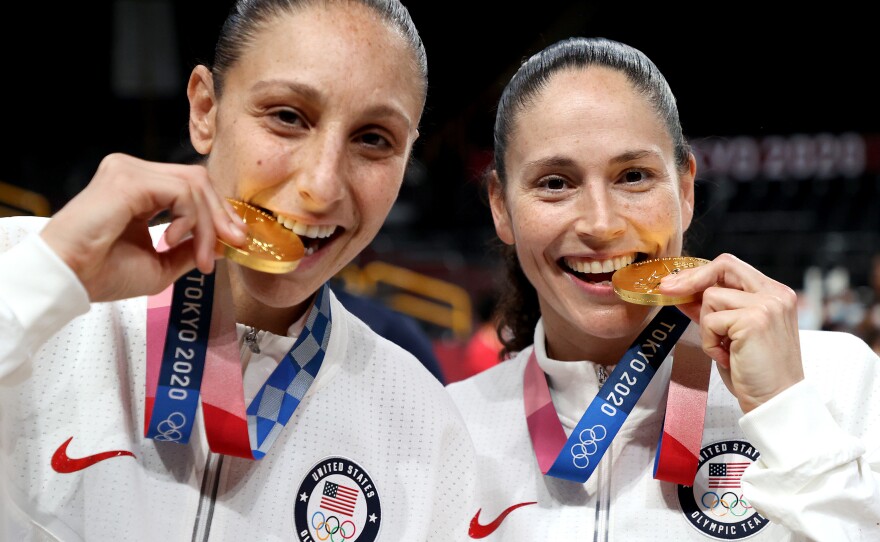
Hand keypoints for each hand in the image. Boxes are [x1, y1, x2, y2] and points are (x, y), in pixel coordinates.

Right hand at [40, 153, 246, 301]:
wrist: (67, 280)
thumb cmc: (102, 274)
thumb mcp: (161, 265)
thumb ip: (190, 250)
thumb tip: (223, 243)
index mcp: (139, 189)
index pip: (191, 186)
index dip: (219, 211)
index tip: (235, 240)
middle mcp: (133, 172)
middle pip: (197, 180)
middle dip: (223, 214)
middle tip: (235, 243)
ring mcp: (129, 171)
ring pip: (193, 185)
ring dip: (208, 224)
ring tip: (201, 257)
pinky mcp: (128, 179)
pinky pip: (180, 192)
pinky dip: (190, 219)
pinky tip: (171, 241)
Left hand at [659, 253, 803, 412]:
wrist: (775, 402)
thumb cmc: (755, 372)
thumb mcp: (732, 334)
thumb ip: (714, 310)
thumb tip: (680, 292)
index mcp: (775, 295)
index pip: (732, 267)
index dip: (701, 273)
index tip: (676, 283)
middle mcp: (776, 295)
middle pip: (723, 265)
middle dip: (690, 278)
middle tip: (666, 290)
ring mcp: (767, 305)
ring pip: (711, 296)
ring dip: (707, 326)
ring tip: (724, 349)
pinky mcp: (754, 320)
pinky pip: (710, 320)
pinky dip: (710, 342)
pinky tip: (727, 357)